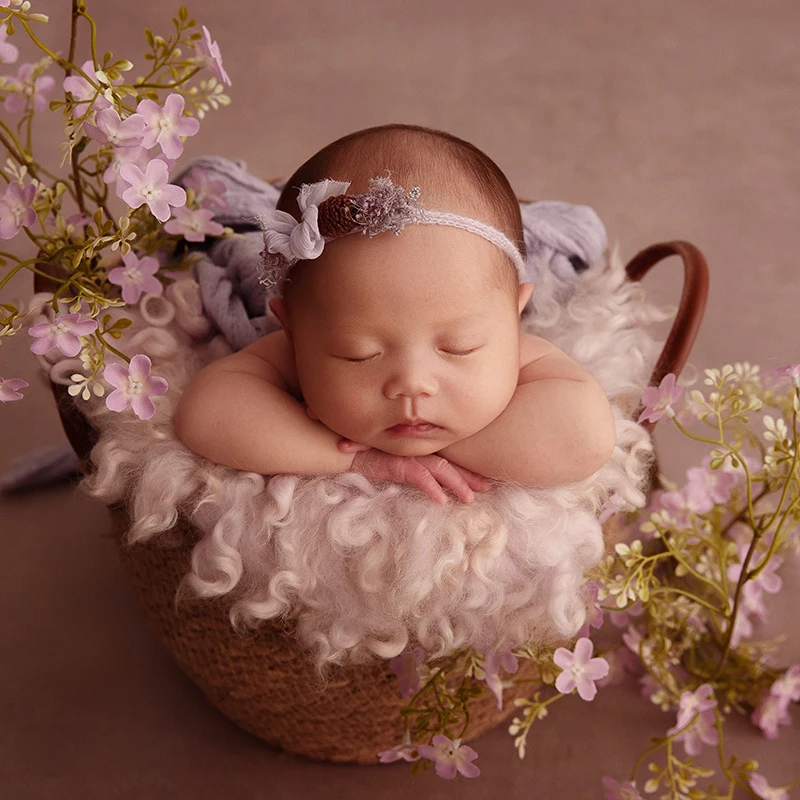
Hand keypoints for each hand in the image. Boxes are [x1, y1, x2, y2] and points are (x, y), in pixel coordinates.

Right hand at [340, 439, 490, 504]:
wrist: (345, 447)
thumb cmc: (368, 454)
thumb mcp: (393, 463)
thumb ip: (409, 470)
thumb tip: (428, 486)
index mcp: (420, 452)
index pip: (448, 462)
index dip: (466, 471)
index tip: (483, 482)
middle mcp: (418, 452)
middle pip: (450, 465)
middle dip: (470, 477)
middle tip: (488, 488)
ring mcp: (409, 456)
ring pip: (440, 470)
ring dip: (457, 484)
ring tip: (470, 499)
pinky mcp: (397, 463)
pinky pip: (418, 476)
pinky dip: (430, 487)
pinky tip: (440, 500)